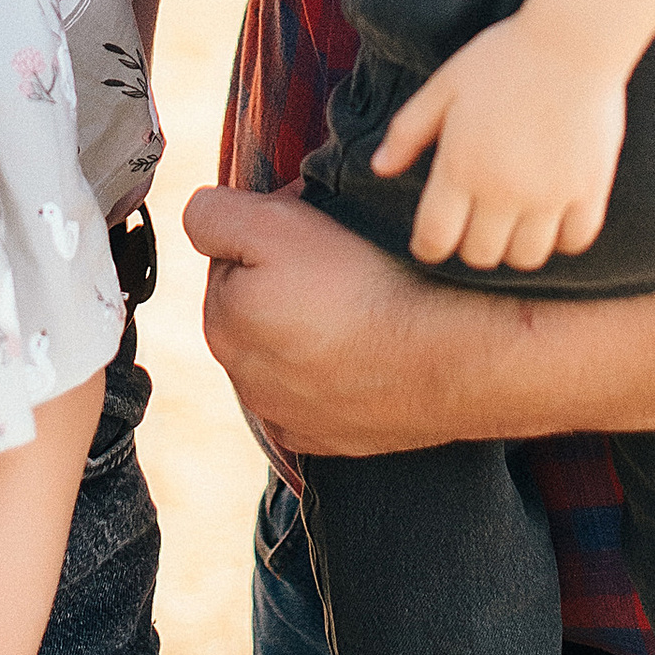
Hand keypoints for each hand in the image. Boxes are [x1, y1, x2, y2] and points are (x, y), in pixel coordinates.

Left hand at [183, 183, 470, 456]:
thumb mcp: (276, 222)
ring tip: (357, 311)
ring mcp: (282, 413)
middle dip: (281, 283)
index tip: (311, 234)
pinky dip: (327, 374)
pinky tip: (361, 353)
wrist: (447, 357)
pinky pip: (312, 394)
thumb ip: (213, 215)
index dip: (269, 232)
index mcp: (223, 317)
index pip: (229, 255)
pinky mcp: (321, 439)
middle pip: (253, 304)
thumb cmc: (367, 285)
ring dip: (304, 330)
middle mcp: (241, 374)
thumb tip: (207, 218)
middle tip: (339, 269)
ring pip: (282, 350)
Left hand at [372, 15, 627, 271]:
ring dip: (516, 246)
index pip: (435, 239)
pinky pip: (575, 242)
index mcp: (460, 166)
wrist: (572, 41)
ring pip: (527, 258)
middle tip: (476, 221)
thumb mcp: (444, 87)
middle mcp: (503, 190)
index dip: (428, 248)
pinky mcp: (590, 190)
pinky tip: (554, 213)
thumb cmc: (502, 58)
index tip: (432, 242)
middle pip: (480, 255)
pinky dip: (562, 237)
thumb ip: (408, 131)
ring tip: (515, 220)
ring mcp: (549, 195)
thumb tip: (379, 168)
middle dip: (471, 244)